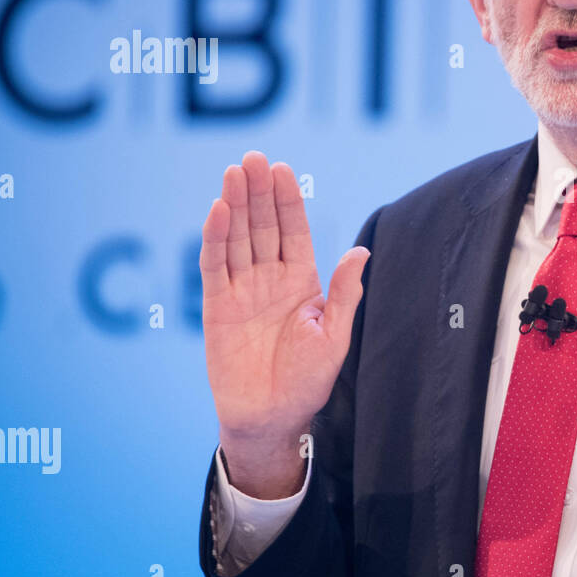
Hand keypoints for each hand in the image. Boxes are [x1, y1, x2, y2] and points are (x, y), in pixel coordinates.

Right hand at [200, 151, 369, 496]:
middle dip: (259, 192)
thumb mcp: (335, 337)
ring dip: (236, 205)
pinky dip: (215, 238)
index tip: (283, 169)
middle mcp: (270, 279)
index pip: (293, 231)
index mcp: (301, 281)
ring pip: (238, 238)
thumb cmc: (308, 382)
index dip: (288, 201)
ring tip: (235, 172)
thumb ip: (345, 293)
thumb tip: (362, 251)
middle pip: (263, 226)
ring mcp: (241, 290)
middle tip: (254, 158)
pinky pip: (215, 266)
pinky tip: (218, 211)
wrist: (273, 418)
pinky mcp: (216, 306)